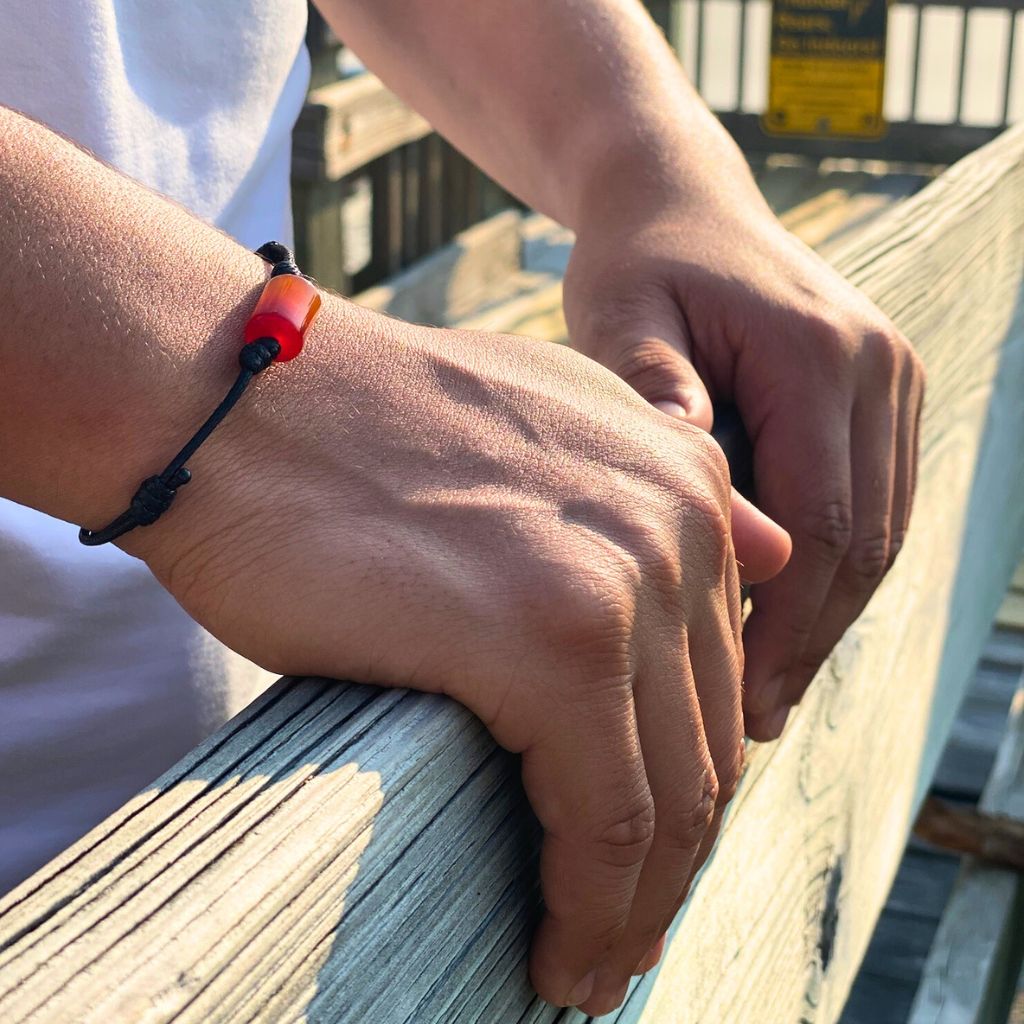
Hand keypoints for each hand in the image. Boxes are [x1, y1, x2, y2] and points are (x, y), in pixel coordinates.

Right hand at [125, 301, 788, 1014]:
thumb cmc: (359, 431)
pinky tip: (559, 952)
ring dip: (635, 906)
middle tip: (620, 933)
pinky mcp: (551, 644)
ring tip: (591, 965)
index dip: (686, 777)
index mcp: (684, 480)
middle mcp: (678, 524)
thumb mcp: (542, 422)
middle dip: (672, 860)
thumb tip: (769, 552)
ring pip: (669, 797)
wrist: (237, 402)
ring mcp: (622, 582)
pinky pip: (602, 822)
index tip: (644, 853)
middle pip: (705, 743)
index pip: (715, 672)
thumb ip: (655, 489)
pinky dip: (591, 906)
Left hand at [563, 186, 924, 741]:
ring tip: (771, 691)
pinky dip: (836, 570)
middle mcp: (879, 368)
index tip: (740, 701)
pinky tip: (787, 620)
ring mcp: (893, 380)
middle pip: (865, 542)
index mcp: (818, 355)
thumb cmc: (638, 264)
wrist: (683, 204)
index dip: (787, 625)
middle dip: (810, 639)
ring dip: (828, 617)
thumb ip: (653, 393)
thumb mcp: (619, 315)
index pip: (823, 523)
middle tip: (755, 720)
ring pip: (881, 533)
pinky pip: (875, 503)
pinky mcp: (883, 395)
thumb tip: (703, 503)